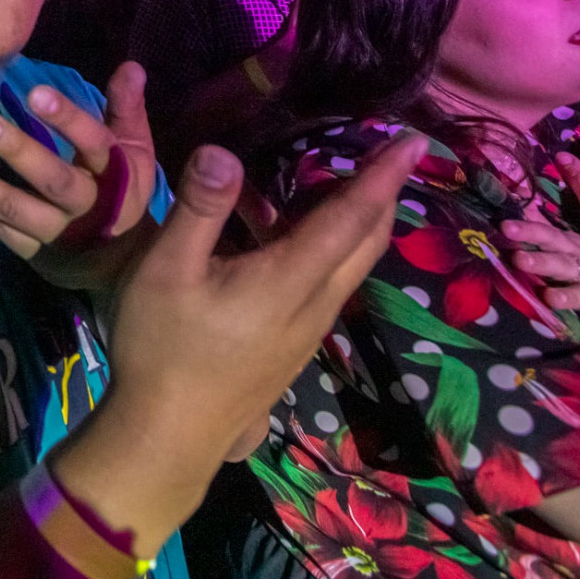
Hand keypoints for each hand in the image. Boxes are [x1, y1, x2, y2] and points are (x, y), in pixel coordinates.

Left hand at [0, 63, 158, 290]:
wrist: (114, 259)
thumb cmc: (120, 189)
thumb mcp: (134, 149)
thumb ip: (126, 108)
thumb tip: (130, 66)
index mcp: (113, 174)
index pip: (94, 143)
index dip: (67, 119)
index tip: (34, 91)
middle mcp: (83, 204)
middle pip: (50, 178)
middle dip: (13, 149)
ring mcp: (53, 231)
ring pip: (11, 207)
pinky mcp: (29, 250)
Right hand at [53, 135, 424, 528]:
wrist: (169, 437)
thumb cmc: (164, 349)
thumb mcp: (166, 271)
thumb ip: (200, 209)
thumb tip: (224, 150)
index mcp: (290, 279)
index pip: (352, 217)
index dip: (384, 176)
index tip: (415, 141)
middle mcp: (315, 303)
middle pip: (367, 241)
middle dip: (383, 193)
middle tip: (387, 152)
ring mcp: (308, 330)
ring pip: (353, 265)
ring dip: (359, 221)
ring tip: (339, 180)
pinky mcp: (294, 345)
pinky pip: (331, 282)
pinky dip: (334, 246)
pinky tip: (295, 236)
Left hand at [502, 218, 579, 342]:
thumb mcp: (571, 247)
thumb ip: (545, 235)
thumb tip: (517, 213)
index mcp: (572, 249)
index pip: (549, 236)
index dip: (529, 231)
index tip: (504, 227)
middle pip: (562, 262)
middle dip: (541, 261)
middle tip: (518, 259)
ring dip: (567, 296)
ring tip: (550, 298)